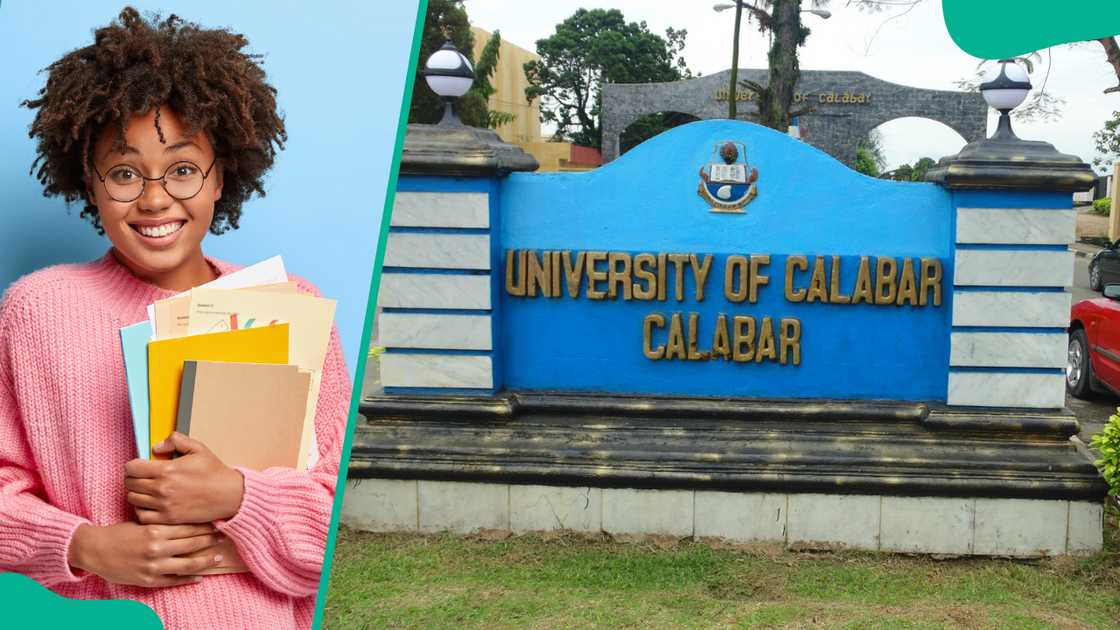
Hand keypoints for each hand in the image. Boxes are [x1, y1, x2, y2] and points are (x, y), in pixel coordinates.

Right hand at [68, 521, 224, 586]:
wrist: (95, 550)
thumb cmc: (119, 533)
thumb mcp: (142, 522)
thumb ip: (163, 522)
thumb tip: (187, 517)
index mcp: (155, 531)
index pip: (188, 528)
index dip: (205, 526)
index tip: (217, 524)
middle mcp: (156, 549)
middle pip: (192, 544)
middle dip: (210, 540)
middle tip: (223, 537)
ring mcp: (153, 566)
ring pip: (188, 565)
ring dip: (205, 561)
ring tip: (217, 557)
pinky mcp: (148, 580)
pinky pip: (174, 581)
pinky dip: (188, 579)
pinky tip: (199, 576)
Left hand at [124, 433, 244, 523]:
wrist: (229, 495)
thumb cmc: (214, 472)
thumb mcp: (198, 448)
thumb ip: (175, 441)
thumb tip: (156, 447)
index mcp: (167, 470)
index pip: (131, 468)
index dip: (133, 465)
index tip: (139, 466)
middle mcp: (162, 488)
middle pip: (129, 483)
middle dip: (133, 478)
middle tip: (142, 477)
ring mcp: (164, 505)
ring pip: (133, 499)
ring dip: (136, 493)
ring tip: (146, 490)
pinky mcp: (168, 518)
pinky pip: (142, 515)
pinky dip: (141, 509)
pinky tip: (150, 504)